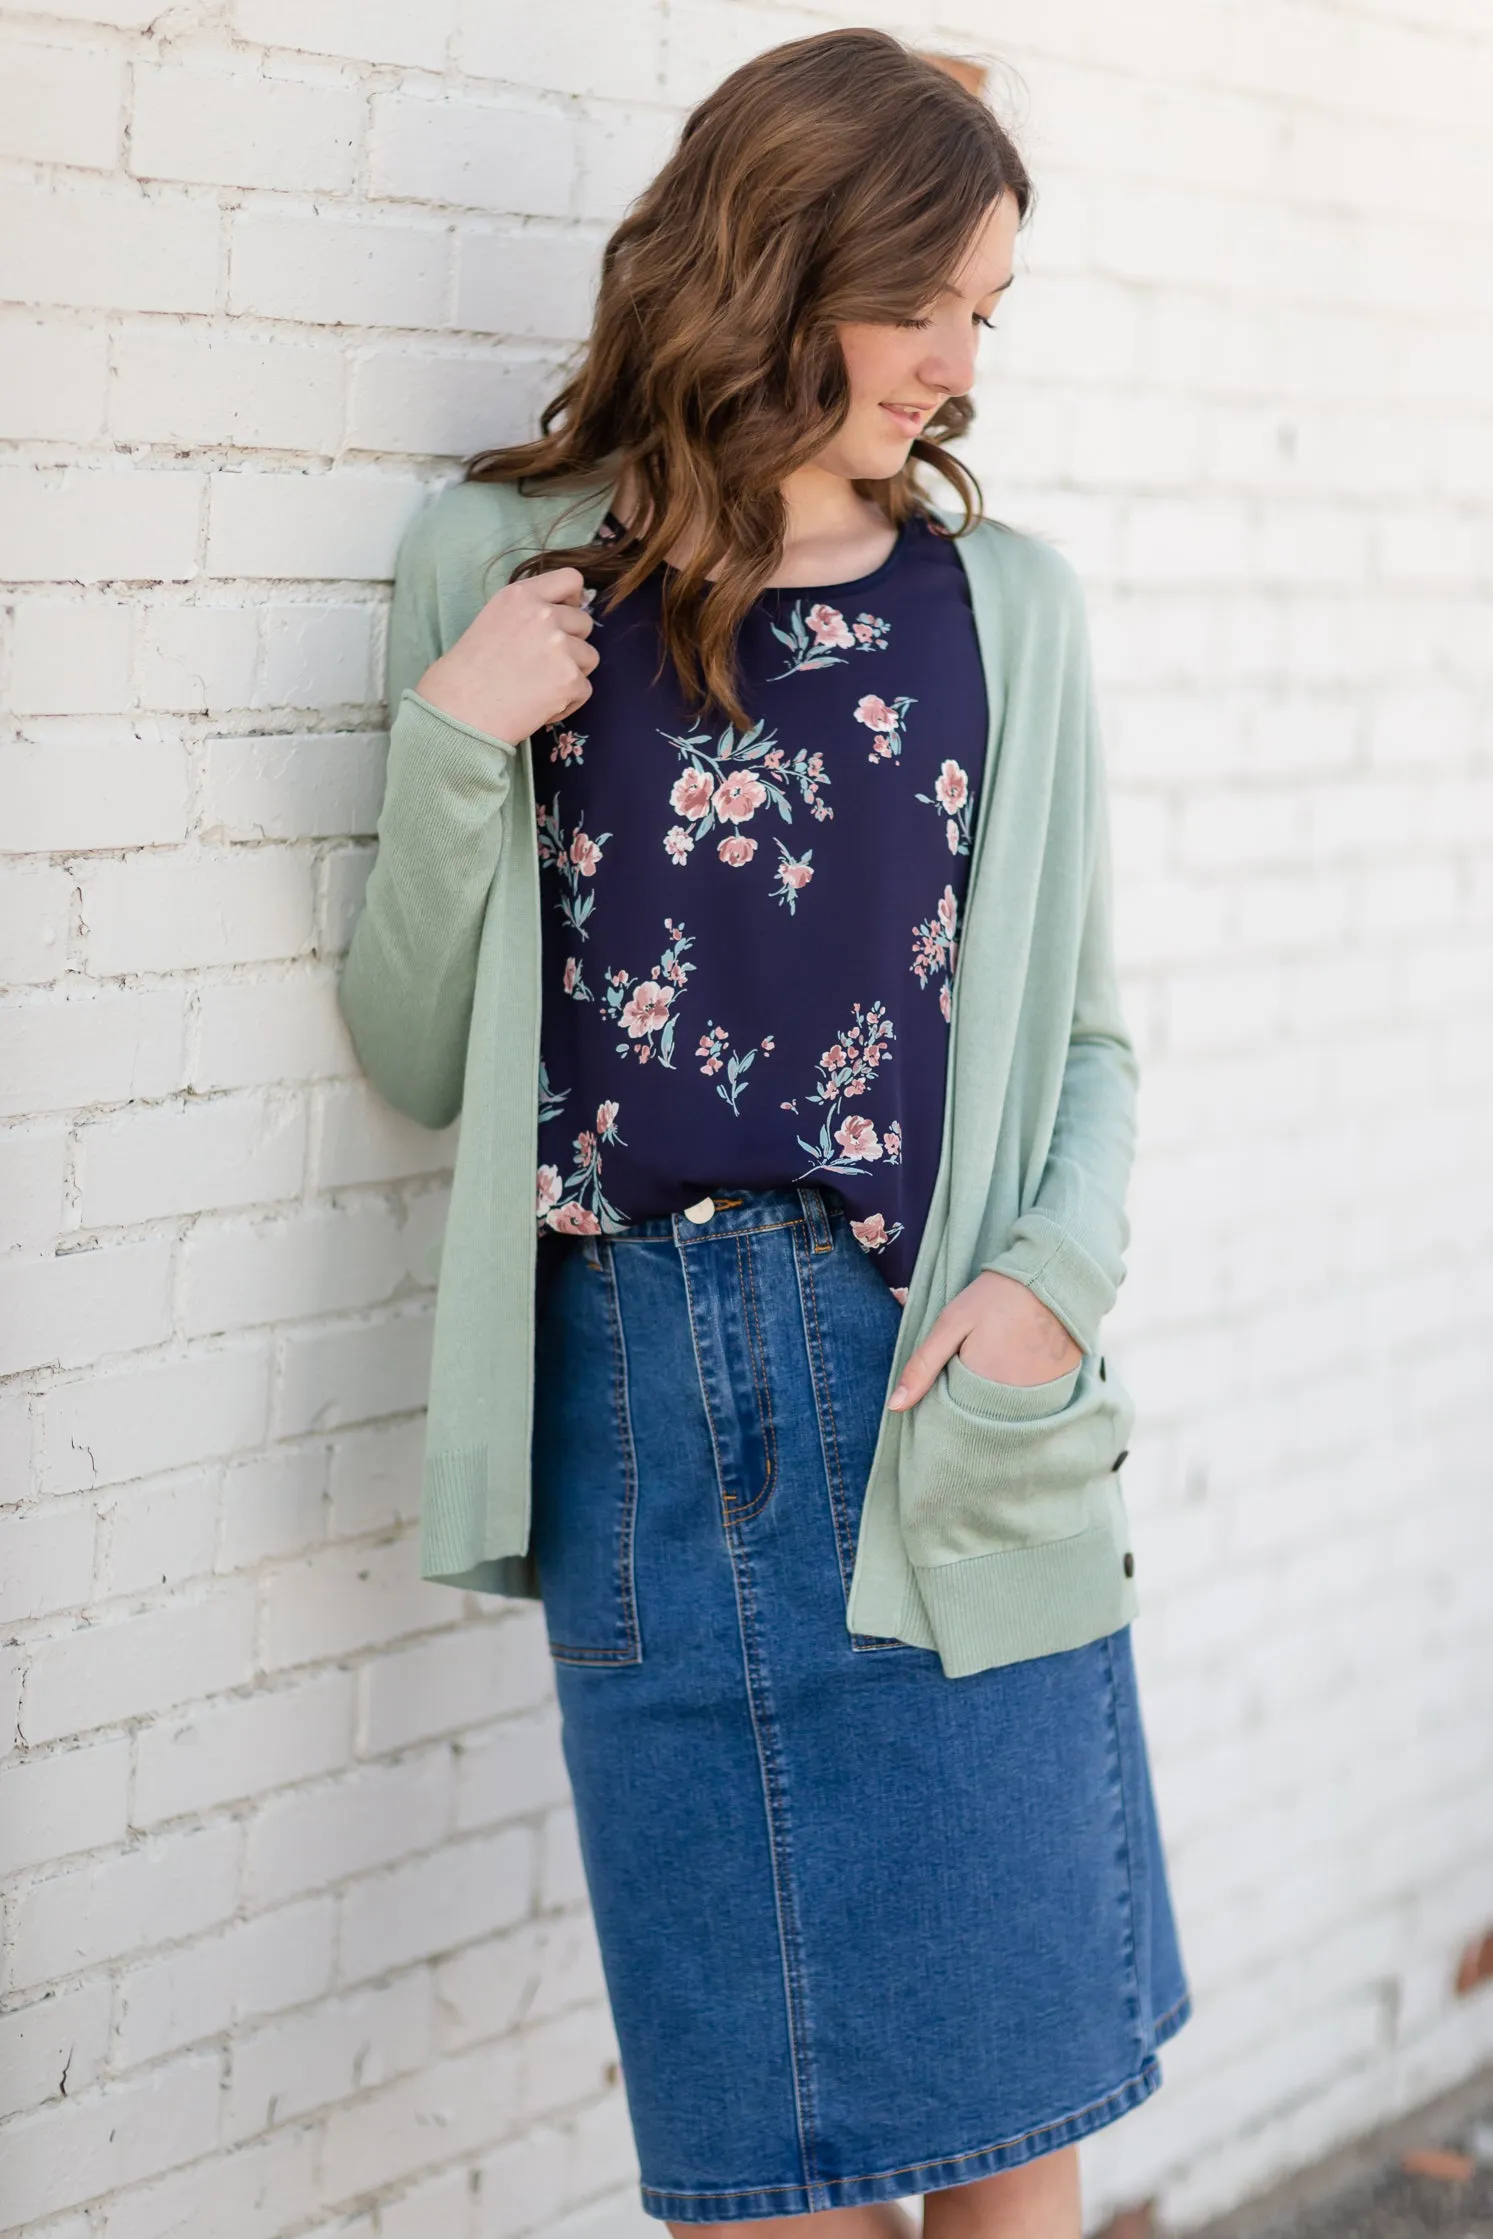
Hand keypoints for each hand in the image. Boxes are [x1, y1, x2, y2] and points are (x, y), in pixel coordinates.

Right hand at [415, 566, 597, 742]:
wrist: (459, 712)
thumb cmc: (468, 673)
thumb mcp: (494, 620)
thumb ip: (528, 612)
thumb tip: (565, 613)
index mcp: (520, 596)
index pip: (570, 579)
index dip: (574, 599)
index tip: (567, 614)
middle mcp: (543, 614)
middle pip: (584, 622)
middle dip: (572, 642)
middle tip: (542, 664)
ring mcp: (559, 646)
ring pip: (589, 657)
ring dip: (571, 673)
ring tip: (538, 687)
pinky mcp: (570, 679)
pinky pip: (584, 689)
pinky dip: (567, 702)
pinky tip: (538, 706)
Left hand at [887, 1270, 1081, 1411]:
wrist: (1052, 1277)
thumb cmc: (996, 1298)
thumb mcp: (952, 1323)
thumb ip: (923, 1365)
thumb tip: (894, 1406)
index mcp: (982, 1390)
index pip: (958, 1413)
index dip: (953, 1391)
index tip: (960, 1364)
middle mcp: (1015, 1403)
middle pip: (985, 1414)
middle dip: (977, 1395)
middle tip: (985, 1353)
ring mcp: (1043, 1397)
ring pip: (1011, 1410)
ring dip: (1004, 1394)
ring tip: (1006, 1355)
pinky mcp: (1064, 1387)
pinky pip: (1038, 1402)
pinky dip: (1028, 1388)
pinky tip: (1026, 1360)